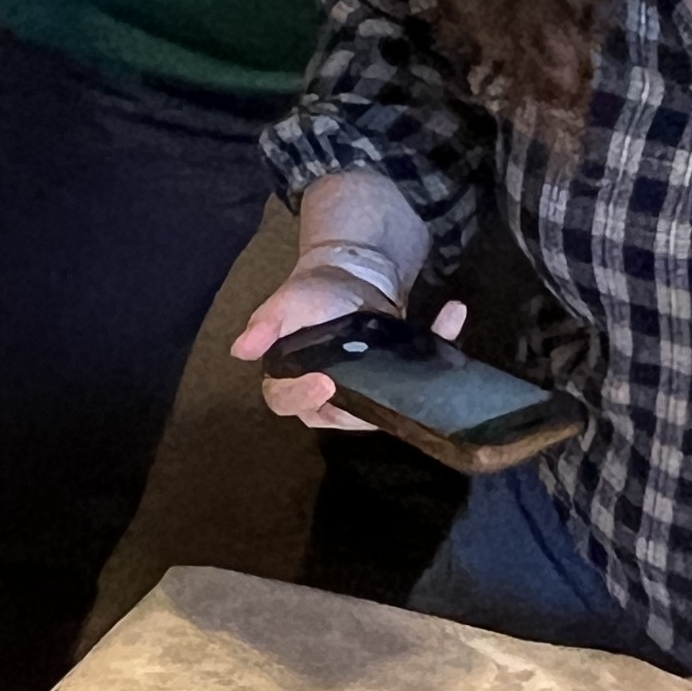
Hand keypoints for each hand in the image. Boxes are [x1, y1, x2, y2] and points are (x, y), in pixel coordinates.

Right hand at [229, 287, 464, 430]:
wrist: (352, 276)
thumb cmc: (311, 294)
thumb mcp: (286, 302)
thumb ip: (265, 325)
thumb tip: (240, 349)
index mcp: (291, 377)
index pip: (286, 399)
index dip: (302, 398)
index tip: (324, 383)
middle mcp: (326, 394)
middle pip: (337, 414)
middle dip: (360, 407)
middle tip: (377, 392)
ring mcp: (361, 391)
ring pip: (381, 403)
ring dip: (408, 382)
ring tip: (428, 349)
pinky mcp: (392, 382)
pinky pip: (415, 378)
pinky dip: (440, 343)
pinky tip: (451, 312)